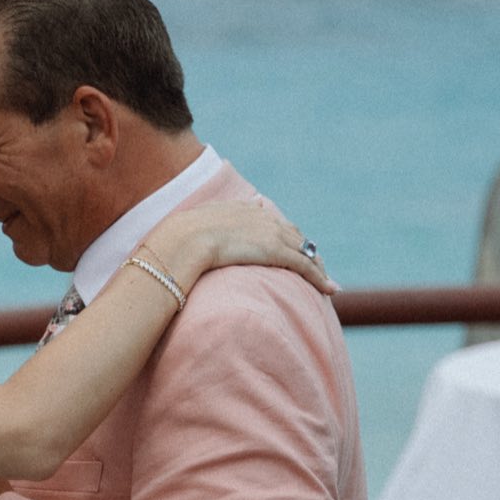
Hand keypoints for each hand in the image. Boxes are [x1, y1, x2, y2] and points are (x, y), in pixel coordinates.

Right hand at [141, 200, 334, 295]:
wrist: (177, 245)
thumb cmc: (169, 246)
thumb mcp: (178, 235)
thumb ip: (185, 240)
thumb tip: (171, 255)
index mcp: (234, 209)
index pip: (266, 219)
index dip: (279, 234)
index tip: (284, 246)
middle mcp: (256, 216)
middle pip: (289, 231)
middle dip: (302, 247)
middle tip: (312, 265)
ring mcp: (267, 232)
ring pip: (302, 248)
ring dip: (315, 265)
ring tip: (324, 280)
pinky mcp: (275, 250)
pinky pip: (304, 264)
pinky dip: (320, 277)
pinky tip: (330, 290)